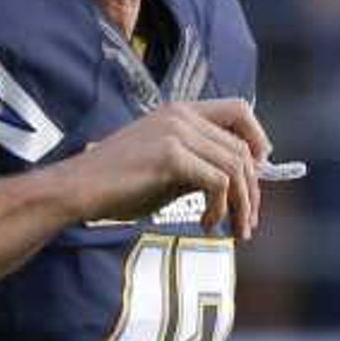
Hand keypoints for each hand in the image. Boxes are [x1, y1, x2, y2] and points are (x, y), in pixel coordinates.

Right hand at [61, 96, 271, 237]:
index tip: (261, 171)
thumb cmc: (116, 185)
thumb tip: (236, 184)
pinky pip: (218, 182)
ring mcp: (176, 132)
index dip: (258, 138)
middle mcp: (181, 115)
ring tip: (234, 230)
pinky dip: (220, 207)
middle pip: (242, 147)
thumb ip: (198, 167)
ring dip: (241, 204)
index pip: (239, 110)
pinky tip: (206, 223)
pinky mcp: (171, 155)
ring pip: (235, 166)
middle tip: (248, 222)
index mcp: (180, 111)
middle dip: (252, 189)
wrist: (78, 190)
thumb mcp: (166, 171)